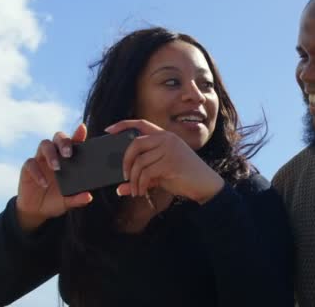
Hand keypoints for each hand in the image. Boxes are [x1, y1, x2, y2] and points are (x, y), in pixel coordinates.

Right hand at [16, 124, 92, 231]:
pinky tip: (44, 183)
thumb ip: (78, 198)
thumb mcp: (68, 201)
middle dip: (63, 142)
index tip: (82, 129)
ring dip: (51, 154)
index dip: (78, 134)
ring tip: (57, 168)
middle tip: (68, 154)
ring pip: (44, 144)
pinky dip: (38, 172)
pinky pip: (31, 163)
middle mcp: (55, 155)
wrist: (37, 210)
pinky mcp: (28, 168)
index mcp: (68, 159)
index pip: (73, 143)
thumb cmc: (57, 200)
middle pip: (58, 138)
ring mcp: (41, 160)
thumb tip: (88, 196)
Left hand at [106, 120, 224, 203]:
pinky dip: (140, 185)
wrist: (206, 184)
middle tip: (124, 176)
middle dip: (125, 161)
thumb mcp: (162, 173)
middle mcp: (167, 139)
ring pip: (139, 162)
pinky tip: (142, 192)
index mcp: (166, 136)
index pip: (141, 123)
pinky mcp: (170, 163)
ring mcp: (169, 150)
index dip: (123, 125)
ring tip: (135, 190)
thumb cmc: (184, 177)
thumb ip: (143, 175)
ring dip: (134, 180)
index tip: (108, 131)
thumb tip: (119, 188)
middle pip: (135, 144)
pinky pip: (146, 173)